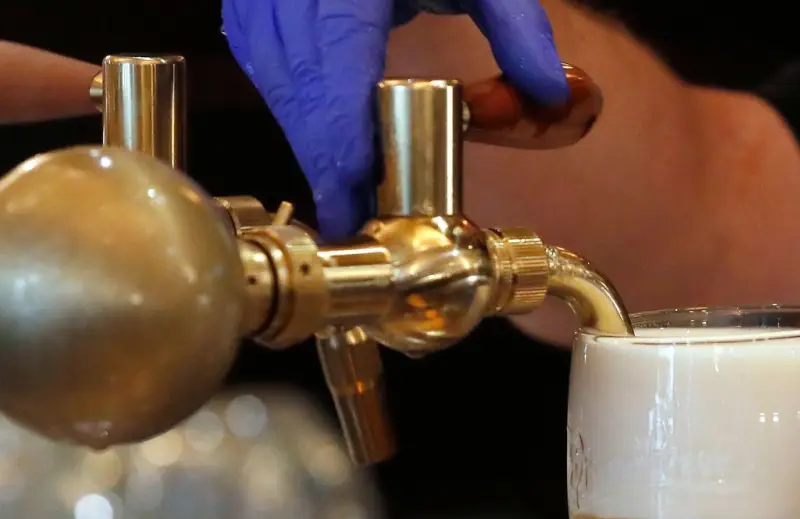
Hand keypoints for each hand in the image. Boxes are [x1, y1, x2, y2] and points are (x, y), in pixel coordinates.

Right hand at [223, 0, 567, 237]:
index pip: (334, 82)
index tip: (354, 203)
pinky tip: (328, 139)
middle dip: (327, 162)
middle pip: (300, 97)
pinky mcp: (250, 5)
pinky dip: (297, 108)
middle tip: (356, 216)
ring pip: (276, 87)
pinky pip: (266, 68)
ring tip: (348, 190)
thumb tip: (550, 96)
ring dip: (310, 140)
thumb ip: (517, 28)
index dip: (341, 151)